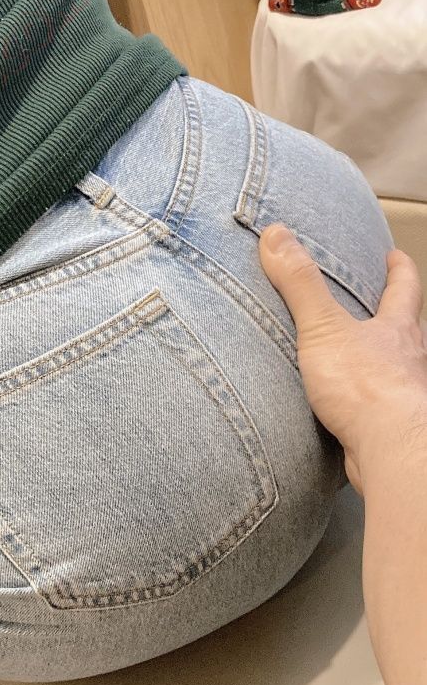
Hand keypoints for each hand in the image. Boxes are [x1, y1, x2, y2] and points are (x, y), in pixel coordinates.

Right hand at [259, 224, 426, 493]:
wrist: (389, 448)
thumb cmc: (366, 386)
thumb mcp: (324, 327)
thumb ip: (300, 283)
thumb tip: (276, 235)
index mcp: (395, 330)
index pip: (404, 289)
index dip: (399, 270)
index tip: (394, 256)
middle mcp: (407, 359)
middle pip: (405, 328)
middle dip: (393, 313)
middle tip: (377, 300)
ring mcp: (401, 394)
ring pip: (394, 368)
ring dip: (379, 360)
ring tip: (357, 355)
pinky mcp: (387, 427)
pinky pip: (376, 406)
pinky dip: (363, 400)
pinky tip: (345, 406)